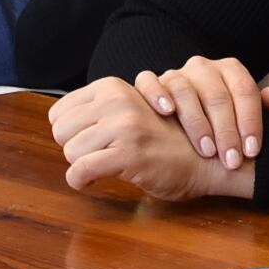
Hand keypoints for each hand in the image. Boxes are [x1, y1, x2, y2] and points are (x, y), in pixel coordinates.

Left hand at [48, 77, 249, 200]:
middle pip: (60, 132)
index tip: (89, 144)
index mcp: (112, 87)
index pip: (59, 112)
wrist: (209, 158)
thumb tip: (61, 126)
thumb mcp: (130, 112)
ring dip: (83, 166)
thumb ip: (101, 112)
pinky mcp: (129, 152)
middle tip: (97, 157)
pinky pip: (80, 171)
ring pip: (70, 152)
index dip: (70, 133)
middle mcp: (115, 100)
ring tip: (107, 166)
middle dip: (74, 149)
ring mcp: (123, 125)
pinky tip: (96, 182)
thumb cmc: (168, 141)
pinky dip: (82, 182)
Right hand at [133, 55, 268, 170]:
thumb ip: (266, 109)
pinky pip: (149, 81)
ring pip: (185, 90)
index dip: (251, 121)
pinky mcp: (150, 83)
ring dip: (197, 122)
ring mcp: (175, 74)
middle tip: (231, 160)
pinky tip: (167, 112)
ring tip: (206, 150)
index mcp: (229, 70)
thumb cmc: (221, 124)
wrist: (184, 128)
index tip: (252, 150)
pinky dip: (157, 94)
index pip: (244, 90)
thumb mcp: (246, 118)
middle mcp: (202, 68)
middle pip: (216, 95)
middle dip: (227, 131)